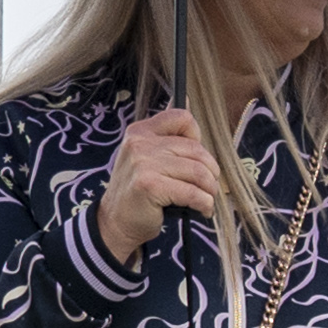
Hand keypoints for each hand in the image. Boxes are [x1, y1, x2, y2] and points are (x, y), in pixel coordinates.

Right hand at [96, 106, 227, 268]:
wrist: (116, 221)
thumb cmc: (141, 191)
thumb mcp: (148, 157)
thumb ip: (168, 137)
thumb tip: (191, 106)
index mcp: (140, 131)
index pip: (182, 118)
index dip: (198, 137)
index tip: (197, 158)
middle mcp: (139, 143)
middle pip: (196, 149)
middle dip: (211, 171)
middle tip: (209, 186)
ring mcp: (142, 163)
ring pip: (198, 171)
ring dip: (210, 189)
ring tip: (207, 199)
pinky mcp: (149, 185)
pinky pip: (192, 192)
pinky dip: (205, 203)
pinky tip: (203, 209)